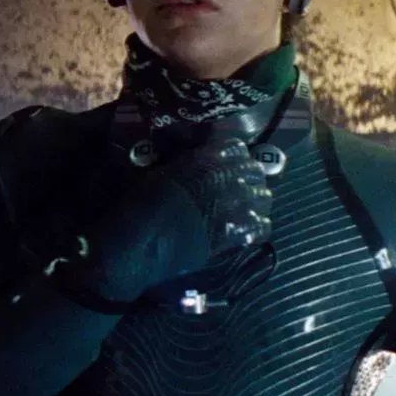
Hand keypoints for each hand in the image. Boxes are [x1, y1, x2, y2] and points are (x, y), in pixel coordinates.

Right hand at [88, 138, 272, 300]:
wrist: (134, 247)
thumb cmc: (137, 207)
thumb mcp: (160, 175)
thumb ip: (185, 166)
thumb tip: (199, 159)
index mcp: (198, 164)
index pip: (231, 149)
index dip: (238, 152)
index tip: (241, 156)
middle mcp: (216, 183)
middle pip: (250, 172)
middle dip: (254, 174)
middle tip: (255, 178)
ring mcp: (224, 210)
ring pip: (258, 199)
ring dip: (260, 198)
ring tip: (261, 199)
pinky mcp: (226, 238)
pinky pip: (254, 230)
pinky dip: (259, 226)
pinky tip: (260, 225)